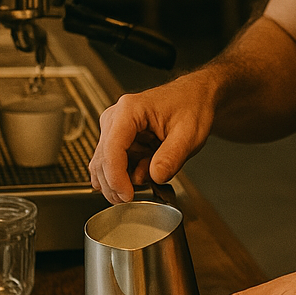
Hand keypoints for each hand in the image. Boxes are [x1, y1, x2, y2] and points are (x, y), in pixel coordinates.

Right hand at [89, 76, 216, 202]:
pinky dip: (126, 173)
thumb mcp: (189, 134)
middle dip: (116, 184)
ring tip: (150, 172)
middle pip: (102, 160)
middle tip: (136, 197)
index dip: (116, 178)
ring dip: (123, 178)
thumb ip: (171, 157)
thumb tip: (155, 176)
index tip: (128, 196)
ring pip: (104, 165)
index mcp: (129, 110)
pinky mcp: (117, 138)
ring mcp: (114, 128)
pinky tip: (145, 168)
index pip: (112, 150)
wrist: (193, 97)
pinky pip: (113, 163)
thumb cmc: (190, 107)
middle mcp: (115, 117)